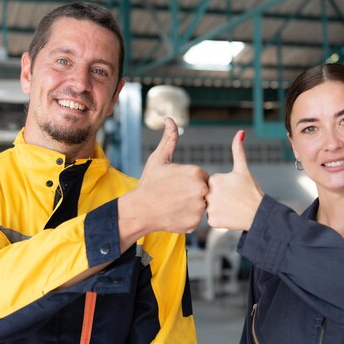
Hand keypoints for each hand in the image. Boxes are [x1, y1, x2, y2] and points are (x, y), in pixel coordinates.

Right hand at [118, 118, 207, 237]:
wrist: (140, 209)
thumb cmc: (149, 182)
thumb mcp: (159, 158)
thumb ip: (169, 138)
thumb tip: (169, 119)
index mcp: (196, 173)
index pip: (201, 176)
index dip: (188, 180)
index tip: (175, 184)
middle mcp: (202, 190)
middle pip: (203, 190)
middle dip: (191, 192)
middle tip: (174, 195)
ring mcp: (199, 208)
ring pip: (200, 205)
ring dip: (190, 205)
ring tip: (174, 204)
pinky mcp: (195, 223)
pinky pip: (196, 219)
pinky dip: (187, 217)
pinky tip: (174, 213)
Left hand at [206, 130, 262, 230]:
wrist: (259, 214)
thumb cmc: (251, 190)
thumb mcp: (243, 169)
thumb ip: (238, 150)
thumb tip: (240, 132)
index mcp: (214, 179)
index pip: (213, 182)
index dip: (224, 186)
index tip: (233, 189)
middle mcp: (208, 193)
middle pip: (209, 193)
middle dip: (219, 196)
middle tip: (233, 199)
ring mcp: (209, 208)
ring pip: (209, 205)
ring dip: (218, 206)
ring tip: (231, 207)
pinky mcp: (212, 221)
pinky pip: (211, 218)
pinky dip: (219, 217)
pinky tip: (229, 216)